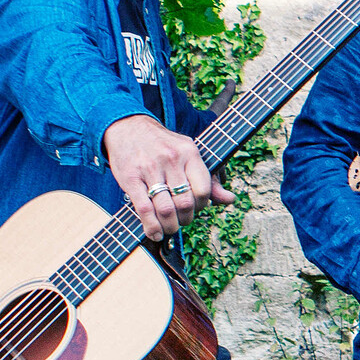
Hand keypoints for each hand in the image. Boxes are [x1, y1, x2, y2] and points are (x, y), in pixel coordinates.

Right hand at [103, 116, 233, 240]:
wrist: (128, 127)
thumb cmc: (163, 145)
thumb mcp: (189, 154)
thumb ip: (209, 178)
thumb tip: (230, 199)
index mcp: (189, 152)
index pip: (203, 190)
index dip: (202, 206)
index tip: (195, 209)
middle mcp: (171, 159)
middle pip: (185, 203)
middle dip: (185, 220)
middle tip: (180, 221)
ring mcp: (150, 168)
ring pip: (166, 209)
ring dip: (170, 226)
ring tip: (168, 228)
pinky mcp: (130, 178)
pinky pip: (144, 209)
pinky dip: (151, 226)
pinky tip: (155, 232)